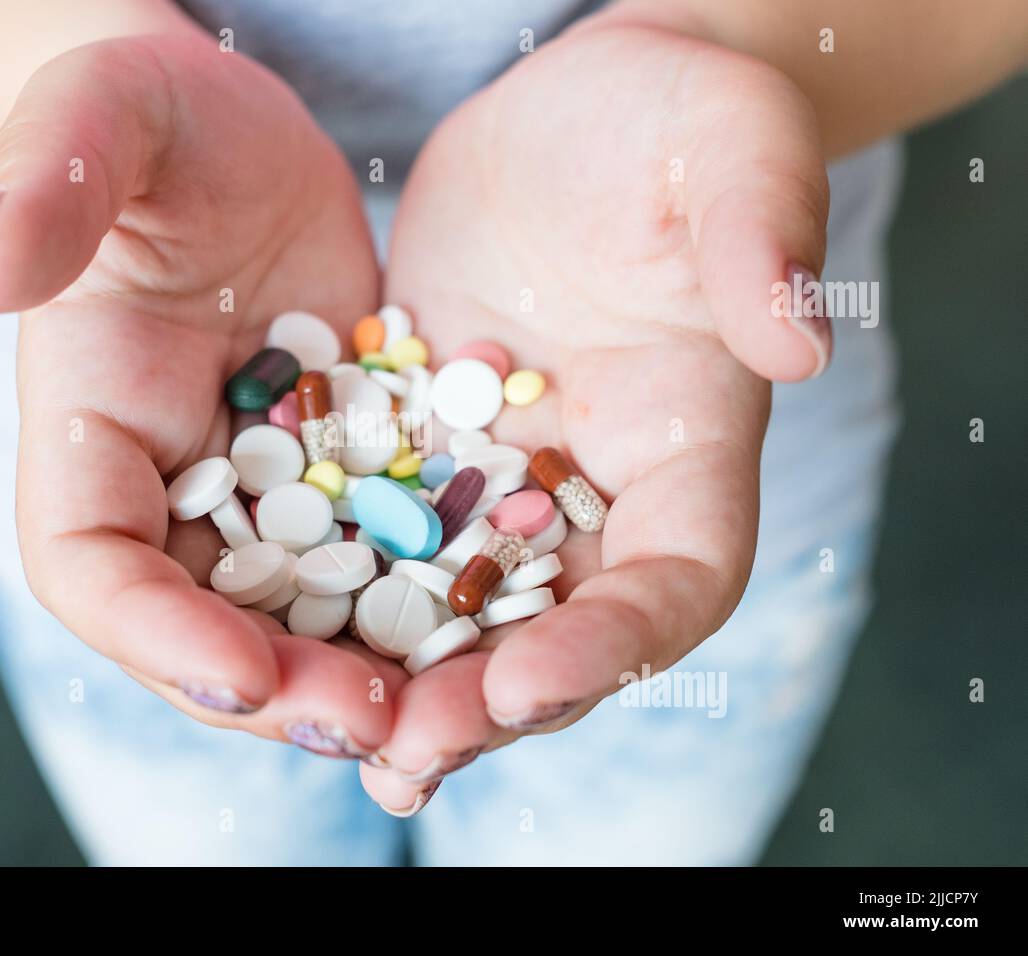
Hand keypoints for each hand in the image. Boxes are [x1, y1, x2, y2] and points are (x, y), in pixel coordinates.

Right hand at [0, 33, 404, 757]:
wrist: (240, 136)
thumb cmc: (154, 116)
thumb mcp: (103, 121)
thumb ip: (47, 185)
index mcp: (86, 430)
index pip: (92, 567)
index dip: (157, 635)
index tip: (246, 673)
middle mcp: (166, 489)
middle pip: (202, 630)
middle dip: (281, 692)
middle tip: (375, 727)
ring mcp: (255, 496)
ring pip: (299, 620)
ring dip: (362, 679)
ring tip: (443, 710)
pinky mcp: (337, 479)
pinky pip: (377, 562)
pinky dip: (426, 607)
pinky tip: (496, 630)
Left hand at [361, 11, 830, 811]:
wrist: (573, 116)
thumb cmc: (674, 121)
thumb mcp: (732, 146)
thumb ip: (760, 234)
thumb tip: (797, 343)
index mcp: (691, 448)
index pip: (678, 580)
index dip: (614, 646)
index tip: (526, 683)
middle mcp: (595, 493)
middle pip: (556, 632)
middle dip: (485, 704)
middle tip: (406, 756)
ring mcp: (502, 481)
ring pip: (456, 606)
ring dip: (400, 678)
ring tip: (332, 735)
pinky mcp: (420, 448)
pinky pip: (374, 531)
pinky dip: (332, 583)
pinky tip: (265, 627)